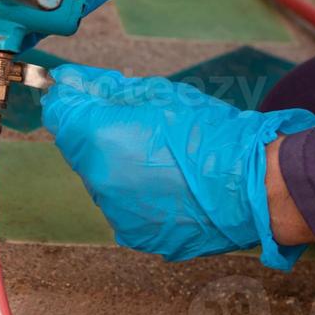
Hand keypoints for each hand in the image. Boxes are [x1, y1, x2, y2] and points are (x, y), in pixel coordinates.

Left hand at [41, 63, 314, 268]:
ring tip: (162, 159)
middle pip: (78, 148)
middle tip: (138, 125)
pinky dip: (135, 193)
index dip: (69, 99)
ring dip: (117, 165)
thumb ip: (106, 89)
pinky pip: (121, 206)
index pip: (59, 114)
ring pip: (100, 179)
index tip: (81, 92)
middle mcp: (98, 179)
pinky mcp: (133, 234)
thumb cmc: (212, 135)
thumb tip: (70, 81)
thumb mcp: (159, 95)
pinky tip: (167, 184)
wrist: (255, 185)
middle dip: (96, 133)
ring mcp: (114, 211)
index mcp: (101, 139)